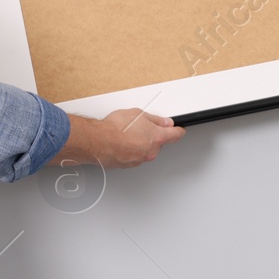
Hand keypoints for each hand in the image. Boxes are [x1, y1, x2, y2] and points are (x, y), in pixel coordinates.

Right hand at [53, 109, 185, 168]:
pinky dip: (130, 149)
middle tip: (140, 126)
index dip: (179, 131)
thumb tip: (164, 122)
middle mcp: (150, 151)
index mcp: (157, 138)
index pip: (175, 135)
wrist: (98, 142)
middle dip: (152, 135)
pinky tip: (120, 141)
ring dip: (139, 142)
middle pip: (158, 143)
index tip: (180, 129)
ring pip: (145, 149)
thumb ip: (154, 119)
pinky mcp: (128, 165)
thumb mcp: (138, 114)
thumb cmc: (116, 128)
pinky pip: (133, 155)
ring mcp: (139, 159)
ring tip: (125, 133)